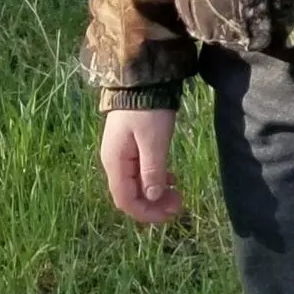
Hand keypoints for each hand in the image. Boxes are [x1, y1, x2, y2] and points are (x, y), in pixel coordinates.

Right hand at [100, 108, 182, 224]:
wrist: (143, 79)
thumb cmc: (148, 110)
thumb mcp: (153, 141)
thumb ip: (152, 170)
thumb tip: (152, 197)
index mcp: (115, 163)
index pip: (126, 200)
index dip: (146, 213)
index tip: (170, 214)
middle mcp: (114, 161)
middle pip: (130, 194)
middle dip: (153, 204)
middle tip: (179, 204)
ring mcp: (121, 153)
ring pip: (136, 184)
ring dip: (155, 192)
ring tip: (178, 194)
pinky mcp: (131, 146)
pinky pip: (140, 171)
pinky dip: (155, 178)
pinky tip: (171, 179)